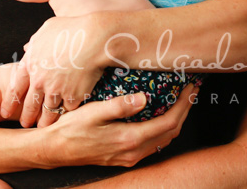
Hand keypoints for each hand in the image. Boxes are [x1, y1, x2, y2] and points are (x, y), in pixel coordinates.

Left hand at [14, 14, 110, 127]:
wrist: (93, 38)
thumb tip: (27, 48)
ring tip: (43, 127)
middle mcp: (40, 81)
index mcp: (31, 64)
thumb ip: (35, 42)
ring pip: (48, 112)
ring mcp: (56, 90)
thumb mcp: (47, 30)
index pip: (15, 87)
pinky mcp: (73, 96)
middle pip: (30, 104)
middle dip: (26, 117)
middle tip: (24, 124)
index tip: (5, 112)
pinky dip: (67, 112)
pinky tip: (66, 118)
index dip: (9, 102)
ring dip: (45, 121)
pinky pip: (68, 109)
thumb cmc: (71, 29)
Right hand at [40, 85, 196, 167]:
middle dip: (185, 111)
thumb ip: (120, 106)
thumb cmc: (71, 129)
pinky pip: (152, 145)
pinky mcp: (124, 157)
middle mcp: (133, 152)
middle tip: (191, 92)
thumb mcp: (93, 112)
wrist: (55, 150)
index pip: (168, 123)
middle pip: (171, 133)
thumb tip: (144, 98)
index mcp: (129, 139)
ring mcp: (129, 157)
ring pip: (163, 140)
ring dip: (176, 121)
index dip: (183, 105)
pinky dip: (163, 130)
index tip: (190, 89)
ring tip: (180, 102)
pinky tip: (160, 117)